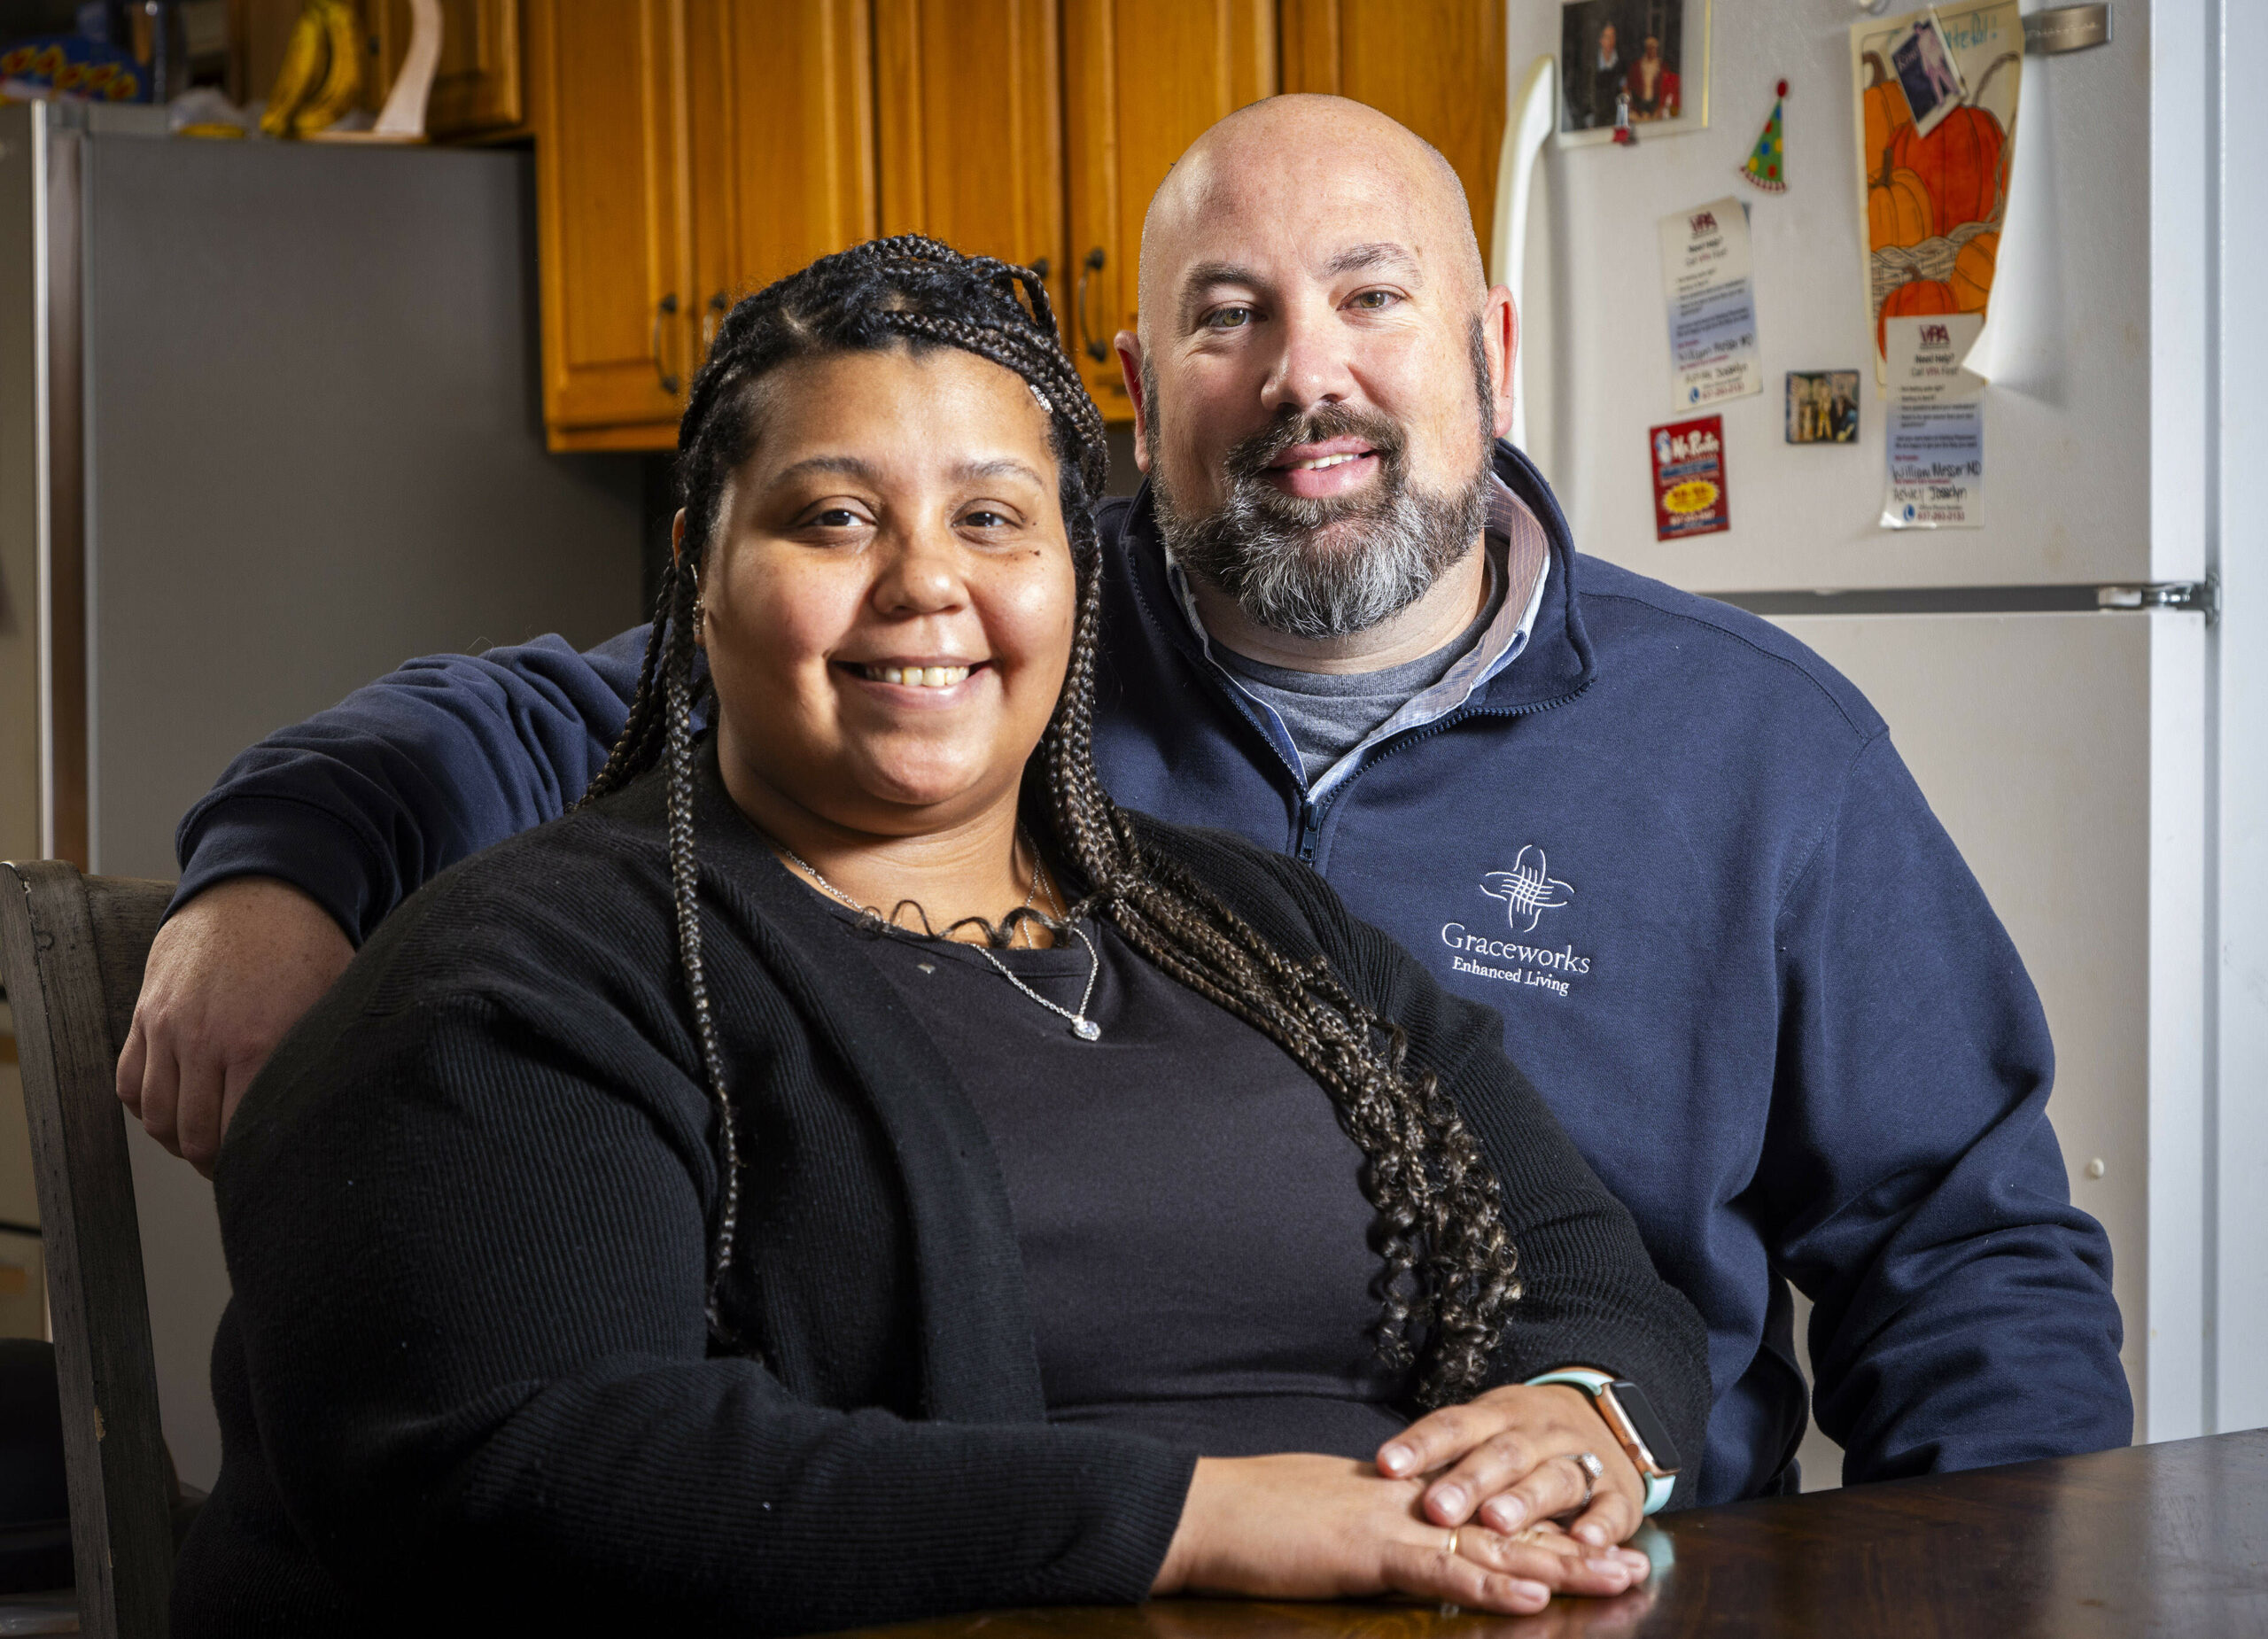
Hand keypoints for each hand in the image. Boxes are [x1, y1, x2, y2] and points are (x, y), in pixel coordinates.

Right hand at [116, 877, 354, 1175]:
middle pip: (194, 1137)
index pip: (240, 1135)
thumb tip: (351, 1109)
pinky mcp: (145, 1013)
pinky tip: (175, 1110)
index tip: (266, 1169)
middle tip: (237, 1165)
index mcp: (259, 1045)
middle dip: (216, 1162)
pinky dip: (146, 1107)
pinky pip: (129, 1082)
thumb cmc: (309, 947)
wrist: (262, 889)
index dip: (252, 1163)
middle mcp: (206, 1041)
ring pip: (157, 1117)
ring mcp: (168, 1027)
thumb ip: (331, 1056)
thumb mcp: (337, 1001)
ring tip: (206, 1143)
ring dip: (179, 1140)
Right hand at [1151, 1453, 1649, 1616]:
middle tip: (1636, 1559)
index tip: (1593, 1540)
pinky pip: (1442, 1567)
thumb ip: (1372, 1537)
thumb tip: (1400, 1555)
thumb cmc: (1250, 1523)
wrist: (1203, 1510)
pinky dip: (1491, 1579)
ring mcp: (1393, 1521)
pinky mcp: (1369, 1548)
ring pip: (1491, 1540)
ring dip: (1558, 1562)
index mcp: (1399, 1497)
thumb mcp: (1325, 1526)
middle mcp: (1409, 1502)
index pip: (1483, 1513)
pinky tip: (1532, 1594)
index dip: (1540, 1528)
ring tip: (1616, 1575)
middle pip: (1505, 1522)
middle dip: (1573, 1543)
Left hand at [1376, 1384, 1646, 1548]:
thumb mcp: (1485, 1433)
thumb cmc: (1522, 1438)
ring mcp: (1581, 1459)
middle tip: (1438, 1507)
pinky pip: (1611, 1507)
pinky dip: (1601, 1525)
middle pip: (1502, 1453)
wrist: (1607, 1419)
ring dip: (1525, 1501)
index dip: (1420, 1445)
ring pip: (1553, 1477)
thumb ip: (1444, 1456)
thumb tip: (1377, 1478)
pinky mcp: (1618, 1493)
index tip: (1386, 1465)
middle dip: (1469, 1481)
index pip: (1453, 1423)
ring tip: (1498, 1521)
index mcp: (1497, 1415)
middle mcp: (1538, 1432)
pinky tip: (1585, 1540)